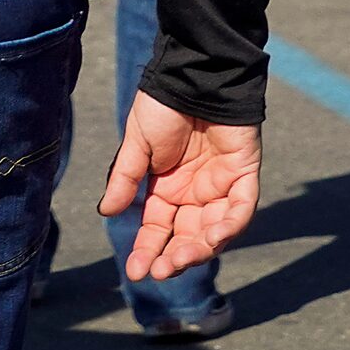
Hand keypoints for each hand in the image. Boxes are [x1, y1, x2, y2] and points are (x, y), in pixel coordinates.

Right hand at [100, 90, 261, 281]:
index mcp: (167, 189)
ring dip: (199, 249)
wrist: (192, 78)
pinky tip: (212, 237)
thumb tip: (105, 212)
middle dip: (173, 257)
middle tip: (160, 271)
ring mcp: (220, 187)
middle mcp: (194, 195)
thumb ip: (125, 180)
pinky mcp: (244, 176)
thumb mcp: (137, 145)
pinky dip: (229, 225)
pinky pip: (241, 209)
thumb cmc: (162, 107)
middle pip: (186, 237)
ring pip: (213, 231)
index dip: (147, 250)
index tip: (134, 270)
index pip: (157, 229)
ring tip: (180, 259)